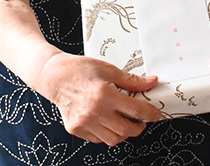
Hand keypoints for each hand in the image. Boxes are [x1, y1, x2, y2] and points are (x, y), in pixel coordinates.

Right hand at [37, 52, 160, 145]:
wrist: (55, 77)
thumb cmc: (80, 70)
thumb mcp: (109, 69)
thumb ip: (131, 80)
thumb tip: (151, 82)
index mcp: (105, 95)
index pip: (136, 111)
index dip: (150, 114)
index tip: (155, 115)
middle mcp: (94, 112)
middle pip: (126, 130)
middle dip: (138, 128)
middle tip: (142, 122)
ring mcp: (84, 123)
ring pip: (112, 139)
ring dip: (123, 133)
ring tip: (125, 122)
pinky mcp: (76, 129)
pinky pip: (98, 139)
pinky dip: (107, 134)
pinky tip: (108, 122)